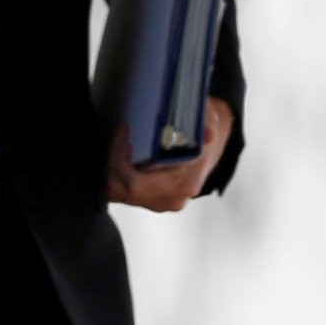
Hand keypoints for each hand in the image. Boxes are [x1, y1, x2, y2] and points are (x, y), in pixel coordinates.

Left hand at [107, 97, 233, 212]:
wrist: (211, 148)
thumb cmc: (202, 135)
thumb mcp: (205, 122)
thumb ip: (204, 128)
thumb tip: (207, 135)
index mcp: (184, 183)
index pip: (135, 183)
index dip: (120, 160)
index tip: (124, 136)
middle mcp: (172, 198)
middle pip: (122, 190)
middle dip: (114, 162)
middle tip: (120, 138)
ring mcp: (161, 202)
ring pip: (118, 193)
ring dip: (114, 168)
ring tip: (121, 144)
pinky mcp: (151, 201)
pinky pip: (122, 193)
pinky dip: (117, 176)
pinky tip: (123, 157)